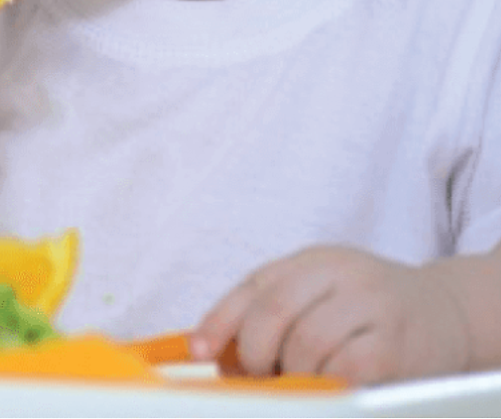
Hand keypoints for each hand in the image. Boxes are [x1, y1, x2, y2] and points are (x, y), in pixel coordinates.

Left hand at [192, 246, 471, 384]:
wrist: (443, 312)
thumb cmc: (364, 308)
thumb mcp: (316, 292)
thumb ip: (268, 311)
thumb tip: (212, 350)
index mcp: (312, 259)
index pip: (253, 286)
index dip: (220, 321)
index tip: (200, 351)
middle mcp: (341, 274)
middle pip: (274, 312)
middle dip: (254, 353)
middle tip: (259, 375)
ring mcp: (371, 306)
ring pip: (306, 344)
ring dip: (291, 373)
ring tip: (299, 379)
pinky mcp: (396, 346)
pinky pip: (344, 370)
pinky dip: (326, 384)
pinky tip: (328, 384)